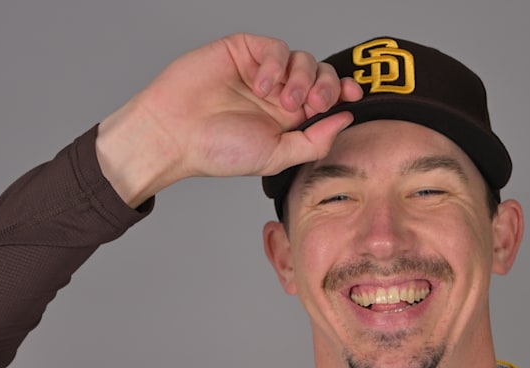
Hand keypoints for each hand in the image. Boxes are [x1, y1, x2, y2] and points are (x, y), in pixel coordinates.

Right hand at [96, 33, 363, 204]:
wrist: (176, 133)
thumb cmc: (218, 150)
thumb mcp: (276, 156)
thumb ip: (314, 141)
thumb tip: (346, 119)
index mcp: (289, 118)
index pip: (327, 98)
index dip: (344, 93)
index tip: (354, 97)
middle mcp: (279, 93)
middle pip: (321, 75)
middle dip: (326, 86)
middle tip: (313, 103)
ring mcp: (262, 70)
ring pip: (303, 59)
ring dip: (301, 78)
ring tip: (282, 100)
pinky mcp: (244, 51)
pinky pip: (276, 48)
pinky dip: (276, 65)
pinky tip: (262, 85)